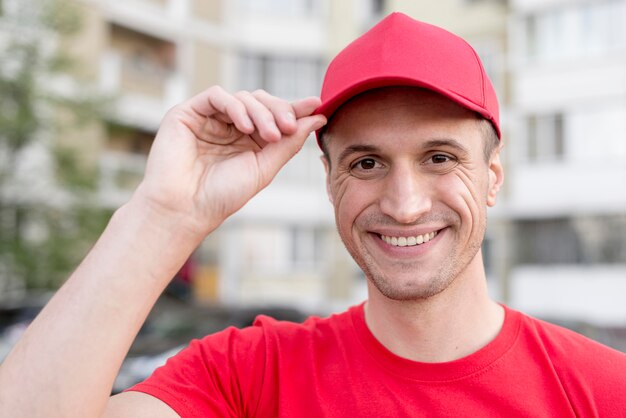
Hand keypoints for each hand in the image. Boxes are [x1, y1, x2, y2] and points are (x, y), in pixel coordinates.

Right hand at [134, 86, 326, 237]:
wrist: (185, 209)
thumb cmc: (222, 195)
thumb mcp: (264, 168)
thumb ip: (289, 143)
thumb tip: (318, 118)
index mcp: (248, 141)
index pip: (274, 116)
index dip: (294, 109)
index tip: (316, 105)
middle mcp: (229, 127)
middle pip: (261, 102)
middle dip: (279, 111)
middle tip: (288, 128)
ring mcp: (209, 119)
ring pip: (243, 97)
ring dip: (261, 112)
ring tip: (268, 135)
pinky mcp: (188, 113)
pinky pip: (217, 96)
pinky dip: (235, 106)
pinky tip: (245, 126)